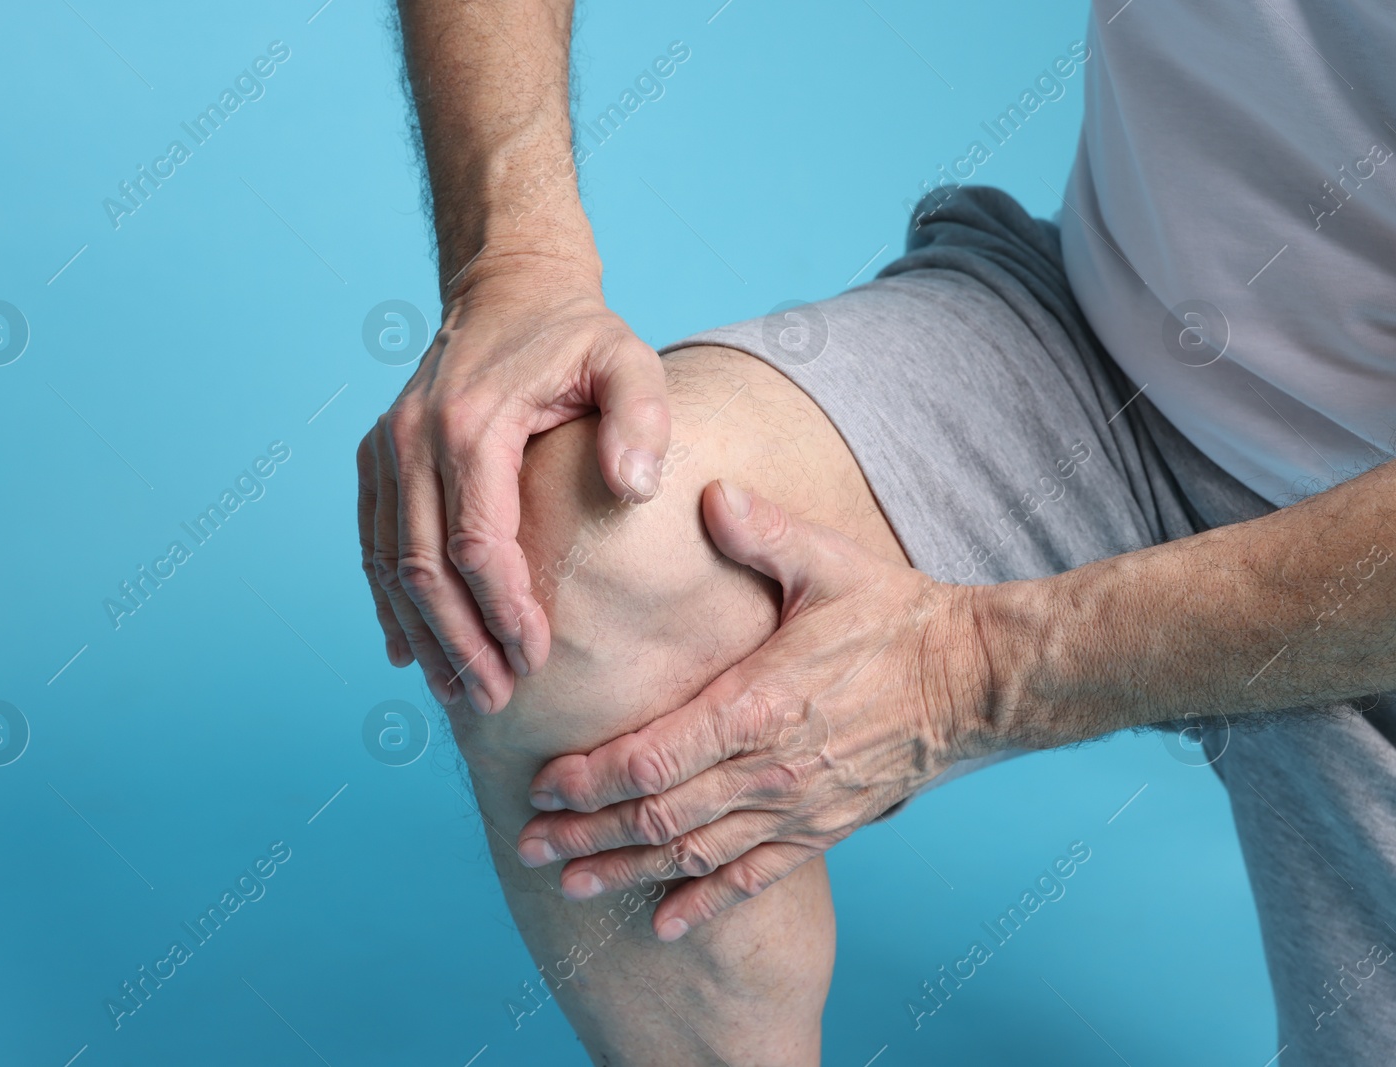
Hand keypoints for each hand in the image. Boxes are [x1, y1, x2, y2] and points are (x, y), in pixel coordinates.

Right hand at [357, 257, 671, 714]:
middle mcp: (412, 439)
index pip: (475, 542)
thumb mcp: (629, 359)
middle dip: (459, 642)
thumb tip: (637, 488)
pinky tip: (410, 652)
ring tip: (459, 693)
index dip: (502, 609)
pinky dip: (388, 603)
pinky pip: (373, 544)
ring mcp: (386, 450)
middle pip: (421, 567)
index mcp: (469, 424)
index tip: (535, 658)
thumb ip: (642, 416)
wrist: (508, 288)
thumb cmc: (576, 335)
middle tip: (495, 700)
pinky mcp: (378, 460)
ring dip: (421, 635)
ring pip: (388, 565)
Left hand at [515, 479, 1002, 940]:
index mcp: (758, 705)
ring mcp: (796, 808)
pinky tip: (663, 925)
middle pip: (658, 817)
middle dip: (586, 835)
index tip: (541, 786)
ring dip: (627, 872)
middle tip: (526, 847)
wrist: (976, 682)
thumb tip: (709, 493)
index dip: (590, 779)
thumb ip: (763, 531)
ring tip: (571, 888)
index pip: (653, 758)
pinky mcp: (823, 830)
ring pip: (694, 854)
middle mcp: (770, 770)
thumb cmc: (897, 617)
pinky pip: (754, 878)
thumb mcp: (830, 561)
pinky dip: (705, 904)